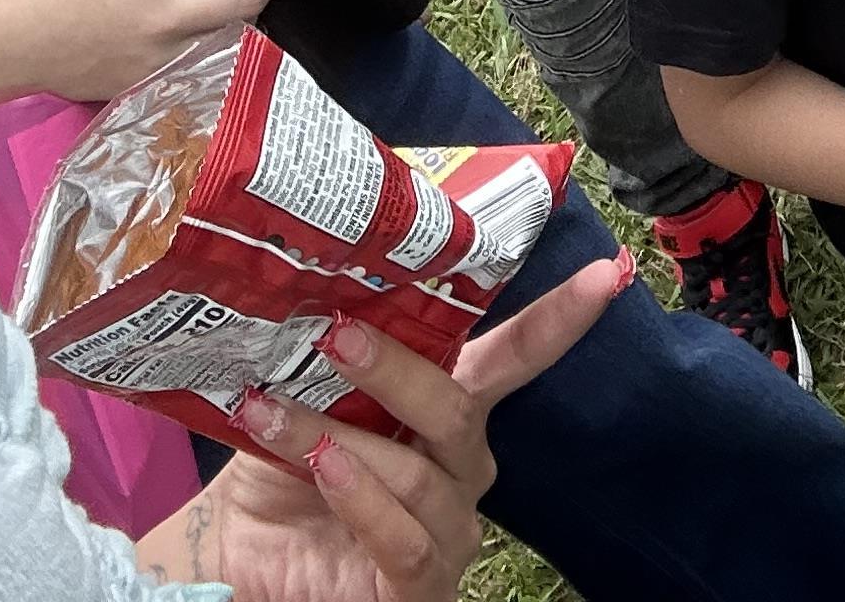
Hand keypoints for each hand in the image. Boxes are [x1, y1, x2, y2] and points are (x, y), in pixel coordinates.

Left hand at [147, 259, 626, 601]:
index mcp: (448, 415)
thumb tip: (311, 281)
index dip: (556, 320)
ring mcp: (448, 531)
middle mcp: (462, 470)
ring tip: (271, 413)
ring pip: (418, 474)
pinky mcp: (421, 586)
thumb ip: (323, 356)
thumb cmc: (281, 474)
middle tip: (336, 332)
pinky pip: (406, 541)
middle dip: (397, 367)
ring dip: (339, 439)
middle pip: (457, 409)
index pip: (509, 360)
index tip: (604, 272)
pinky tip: (323, 468)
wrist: (240, 559)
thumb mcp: (302, 402)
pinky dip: (361, 498)